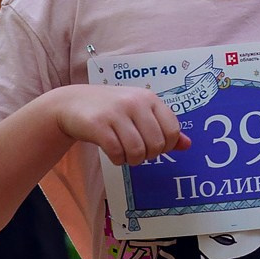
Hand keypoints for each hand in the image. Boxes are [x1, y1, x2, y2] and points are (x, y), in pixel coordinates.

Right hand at [50, 82, 188, 167]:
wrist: (72, 103)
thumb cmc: (111, 110)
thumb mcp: (139, 113)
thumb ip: (163, 127)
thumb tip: (187, 144)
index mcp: (149, 98)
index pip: (172, 130)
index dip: (166, 146)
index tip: (153, 146)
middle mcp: (134, 102)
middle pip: (156, 144)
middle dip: (148, 155)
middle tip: (136, 151)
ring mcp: (116, 112)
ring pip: (137, 151)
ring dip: (132, 160)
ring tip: (124, 153)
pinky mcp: (98, 124)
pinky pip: (117, 153)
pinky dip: (117, 159)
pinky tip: (112, 153)